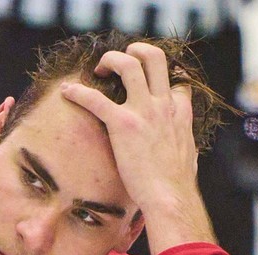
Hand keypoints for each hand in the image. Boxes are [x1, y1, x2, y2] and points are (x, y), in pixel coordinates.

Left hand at [59, 42, 213, 249]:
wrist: (170, 199)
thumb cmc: (177, 188)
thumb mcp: (190, 159)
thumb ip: (183, 147)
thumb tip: (185, 156)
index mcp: (179, 114)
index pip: (176, 81)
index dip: (163, 77)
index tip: (149, 84)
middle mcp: (163, 105)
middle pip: (154, 57)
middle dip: (135, 52)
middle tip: (120, 63)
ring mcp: (144, 111)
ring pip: (128, 64)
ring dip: (110, 60)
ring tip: (98, 70)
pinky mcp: (123, 124)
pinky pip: (95, 99)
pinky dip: (78, 92)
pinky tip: (67, 92)